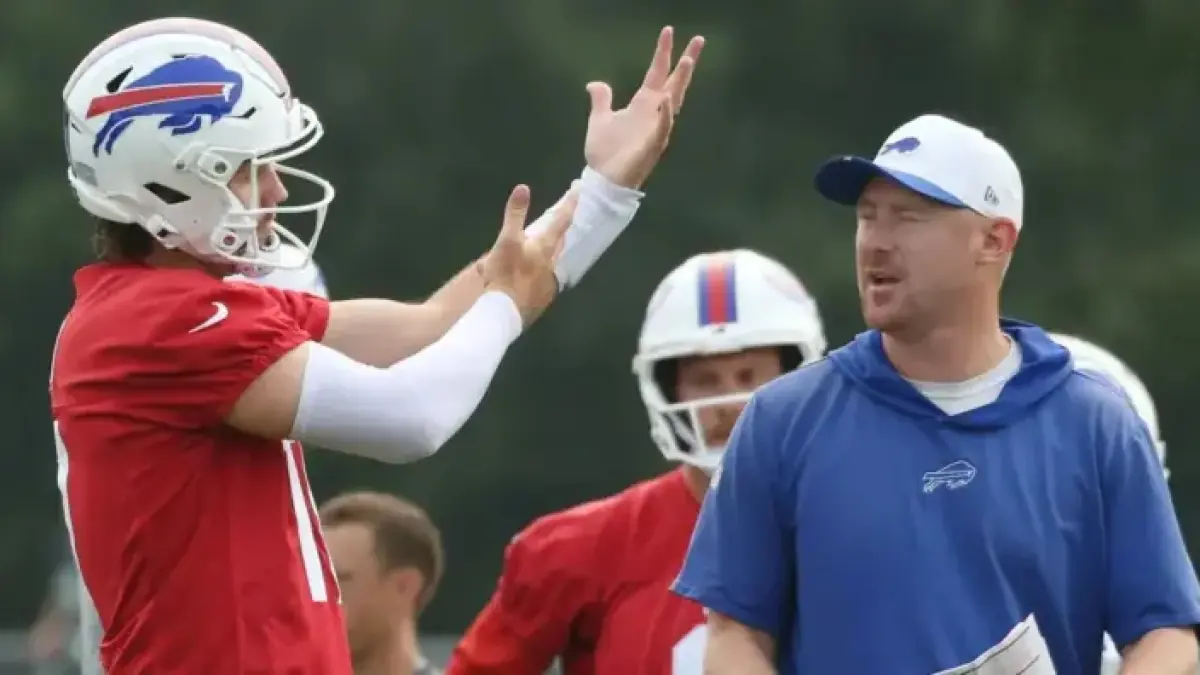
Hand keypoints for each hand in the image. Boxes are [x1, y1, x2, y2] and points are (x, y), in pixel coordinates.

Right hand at [482, 184, 578, 325]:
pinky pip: (542, 280)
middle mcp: (551, 263)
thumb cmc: (504, 275)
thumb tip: (523, 188)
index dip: (570, 203)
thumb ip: (515, 214)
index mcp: (544, 247)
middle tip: (561, 219)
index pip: (562, 220)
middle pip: (559, 241)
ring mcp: (547, 282)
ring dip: (549, 252)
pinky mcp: (540, 298)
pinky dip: (537, 273)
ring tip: (542, 247)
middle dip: (560, 229)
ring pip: (551, 261)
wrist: (503, 312)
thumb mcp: (506, 240)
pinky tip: (528, 277)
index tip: (578, 190)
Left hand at [584, 26, 705, 188]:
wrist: (603, 180)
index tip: (668, 31)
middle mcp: (654, 114)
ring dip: (680, 82)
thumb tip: (595, 83)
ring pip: (673, 102)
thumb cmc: (605, 153)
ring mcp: (656, 130)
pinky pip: (661, 129)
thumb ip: (601, 99)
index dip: (662, 53)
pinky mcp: (652, 147)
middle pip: (674, 83)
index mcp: (643, 105)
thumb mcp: (599, 119)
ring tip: (687, 61)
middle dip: (686, 62)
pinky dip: (665, 115)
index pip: (657, 73)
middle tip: (698, 40)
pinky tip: (666, 99)